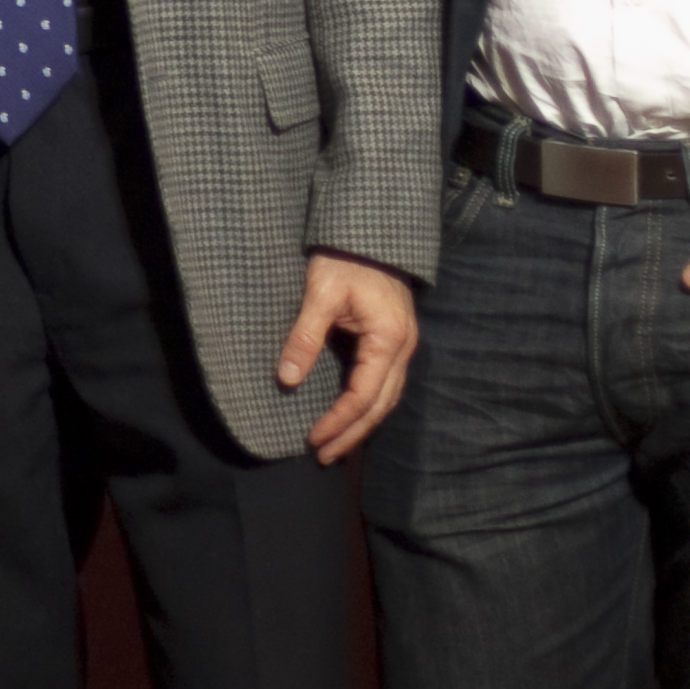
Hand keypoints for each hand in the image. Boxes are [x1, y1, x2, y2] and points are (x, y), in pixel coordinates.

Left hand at [279, 251, 418, 462]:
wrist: (368, 232)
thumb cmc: (345, 258)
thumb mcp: (321, 293)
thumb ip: (305, 336)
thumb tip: (287, 378)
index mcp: (388, 339)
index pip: (363, 395)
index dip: (338, 421)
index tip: (313, 439)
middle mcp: (402, 348)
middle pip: (380, 405)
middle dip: (352, 434)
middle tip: (324, 457)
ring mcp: (401, 345)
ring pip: (385, 398)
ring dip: (361, 424)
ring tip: (335, 446)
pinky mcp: (392, 340)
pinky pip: (383, 383)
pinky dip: (367, 405)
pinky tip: (349, 416)